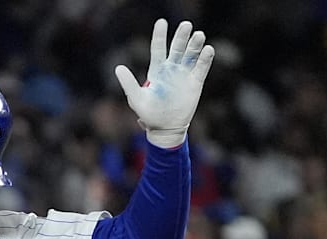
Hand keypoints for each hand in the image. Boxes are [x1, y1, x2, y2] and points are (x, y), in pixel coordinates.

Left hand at [115, 19, 213, 147]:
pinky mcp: (195, 83)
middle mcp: (171, 69)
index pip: (158, 48)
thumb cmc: (149, 114)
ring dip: (195, 44)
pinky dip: (205, 59)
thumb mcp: (136, 99)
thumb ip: (128, 83)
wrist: (165, 129)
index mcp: (156, 70)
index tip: (162, 22)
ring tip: (199, 34)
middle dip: (181, 36)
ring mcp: (184, 75)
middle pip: (177, 48)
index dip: (160, 35)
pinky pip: (201, 68)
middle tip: (186, 25)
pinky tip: (208, 49)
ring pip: (191, 55)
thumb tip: (118, 68)